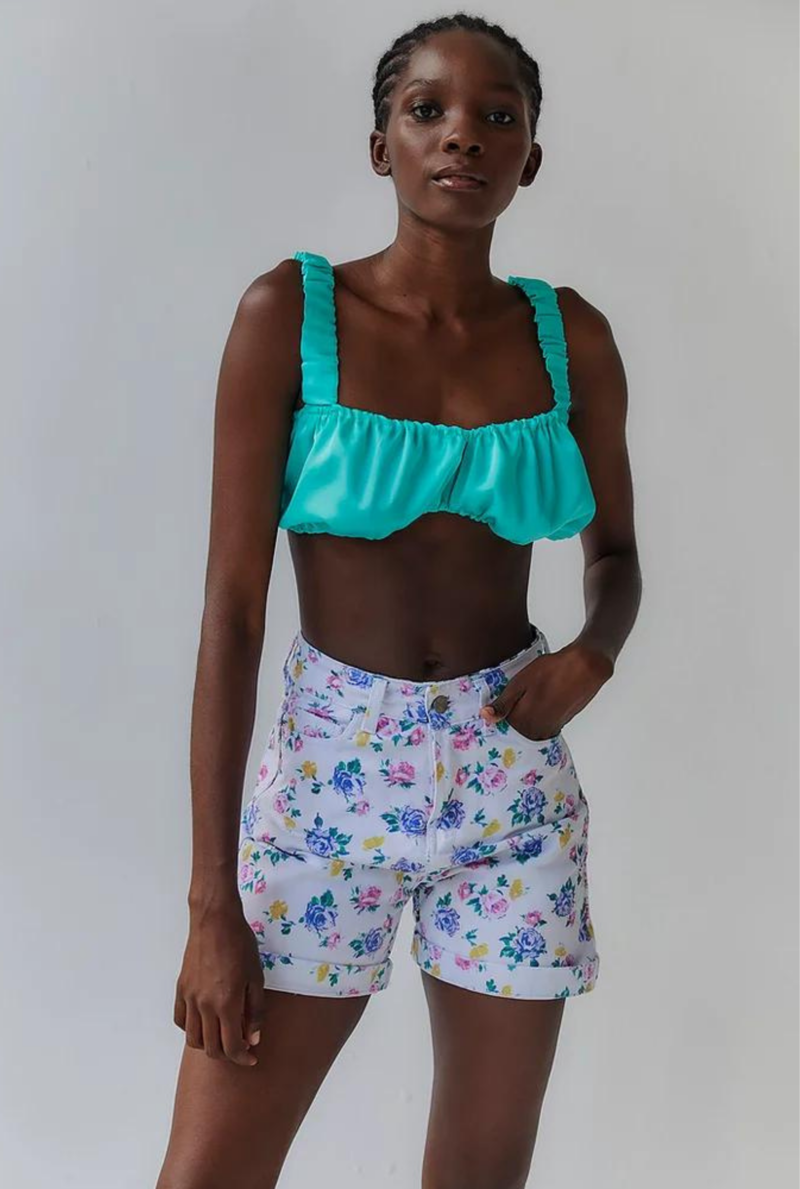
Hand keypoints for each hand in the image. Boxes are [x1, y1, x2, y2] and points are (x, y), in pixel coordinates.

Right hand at [173, 901, 264, 1065]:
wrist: (215, 921)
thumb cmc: (240, 945)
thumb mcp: (256, 977)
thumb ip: (255, 1011)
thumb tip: (253, 1038)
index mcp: (227, 1004)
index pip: (232, 1046)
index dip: (243, 1058)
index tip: (252, 1058)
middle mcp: (205, 1006)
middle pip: (211, 1048)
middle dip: (228, 1055)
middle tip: (240, 1048)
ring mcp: (189, 998)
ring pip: (193, 1039)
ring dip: (208, 1045)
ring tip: (222, 1037)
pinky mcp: (181, 989)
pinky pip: (180, 1020)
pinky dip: (191, 1029)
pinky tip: (204, 1023)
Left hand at [479, 638, 613, 738]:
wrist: (584, 668)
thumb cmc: (550, 671)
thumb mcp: (520, 683)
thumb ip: (503, 704)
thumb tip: (484, 717)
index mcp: (523, 721)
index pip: (500, 731)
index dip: (494, 722)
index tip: (487, 715)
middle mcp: (536, 731)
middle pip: (515, 735)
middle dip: (506, 726)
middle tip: (502, 710)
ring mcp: (549, 730)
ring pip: (528, 732)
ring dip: (522, 724)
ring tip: (519, 708)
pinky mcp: (559, 725)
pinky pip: (541, 729)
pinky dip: (534, 723)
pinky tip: (534, 707)